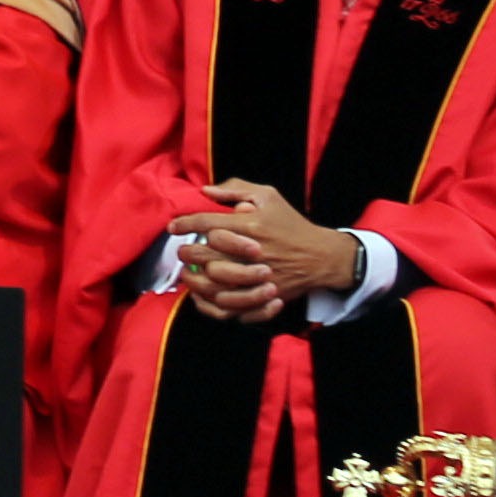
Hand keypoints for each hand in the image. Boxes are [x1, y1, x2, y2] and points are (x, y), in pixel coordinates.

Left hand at [186, 179, 356, 310]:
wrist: (322, 256)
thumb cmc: (291, 224)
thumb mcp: (268, 196)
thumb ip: (235, 188)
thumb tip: (205, 191)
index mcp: (251, 226)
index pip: (207, 223)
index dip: (184, 223)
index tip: (172, 226)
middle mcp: (252, 253)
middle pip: (206, 255)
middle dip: (186, 252)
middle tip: (181, 251)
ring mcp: (259, 278)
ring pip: (216, 285)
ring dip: (196, 280)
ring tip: (188, 274)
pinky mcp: (265, 297)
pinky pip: (234, 308)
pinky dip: (216, 304)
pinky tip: (206, 296)